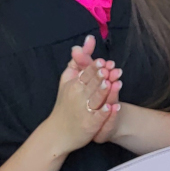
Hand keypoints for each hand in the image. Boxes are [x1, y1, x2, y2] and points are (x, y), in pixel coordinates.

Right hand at [47, 36, 116, 152]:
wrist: (58, 132)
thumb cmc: (66, 101)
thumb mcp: (69, 78)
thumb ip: (80, 59)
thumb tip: (89, 39)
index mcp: (74, 84)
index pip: (86, 74)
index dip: (95, 68)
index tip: (103, 62)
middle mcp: (78, 97)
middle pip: (92, 85)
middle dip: (101, 77)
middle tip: (109, 70)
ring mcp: (84, 111)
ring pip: (96, 100)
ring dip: (103, 92)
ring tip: (110, 84)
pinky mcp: (90, 125)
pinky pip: (98, 118)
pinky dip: (104, 113)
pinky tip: (112, 108)